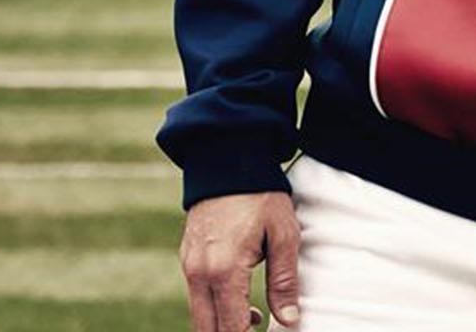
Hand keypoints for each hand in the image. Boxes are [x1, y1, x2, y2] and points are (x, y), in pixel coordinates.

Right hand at [180, 191, 300, 331]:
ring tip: (253, 318)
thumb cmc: (261, 196)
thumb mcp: (284, 234)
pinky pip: (197, 296)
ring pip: (200, 315)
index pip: (230, 328)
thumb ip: (284, 280)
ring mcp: (189, 266)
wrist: (228, 160)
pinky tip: (239, 300)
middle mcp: (199, 274)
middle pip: (208, 329)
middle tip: (255, 328)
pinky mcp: (186, 258)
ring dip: (222, 324)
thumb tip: (289, 320)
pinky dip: (214, 307)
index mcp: (224, 271)